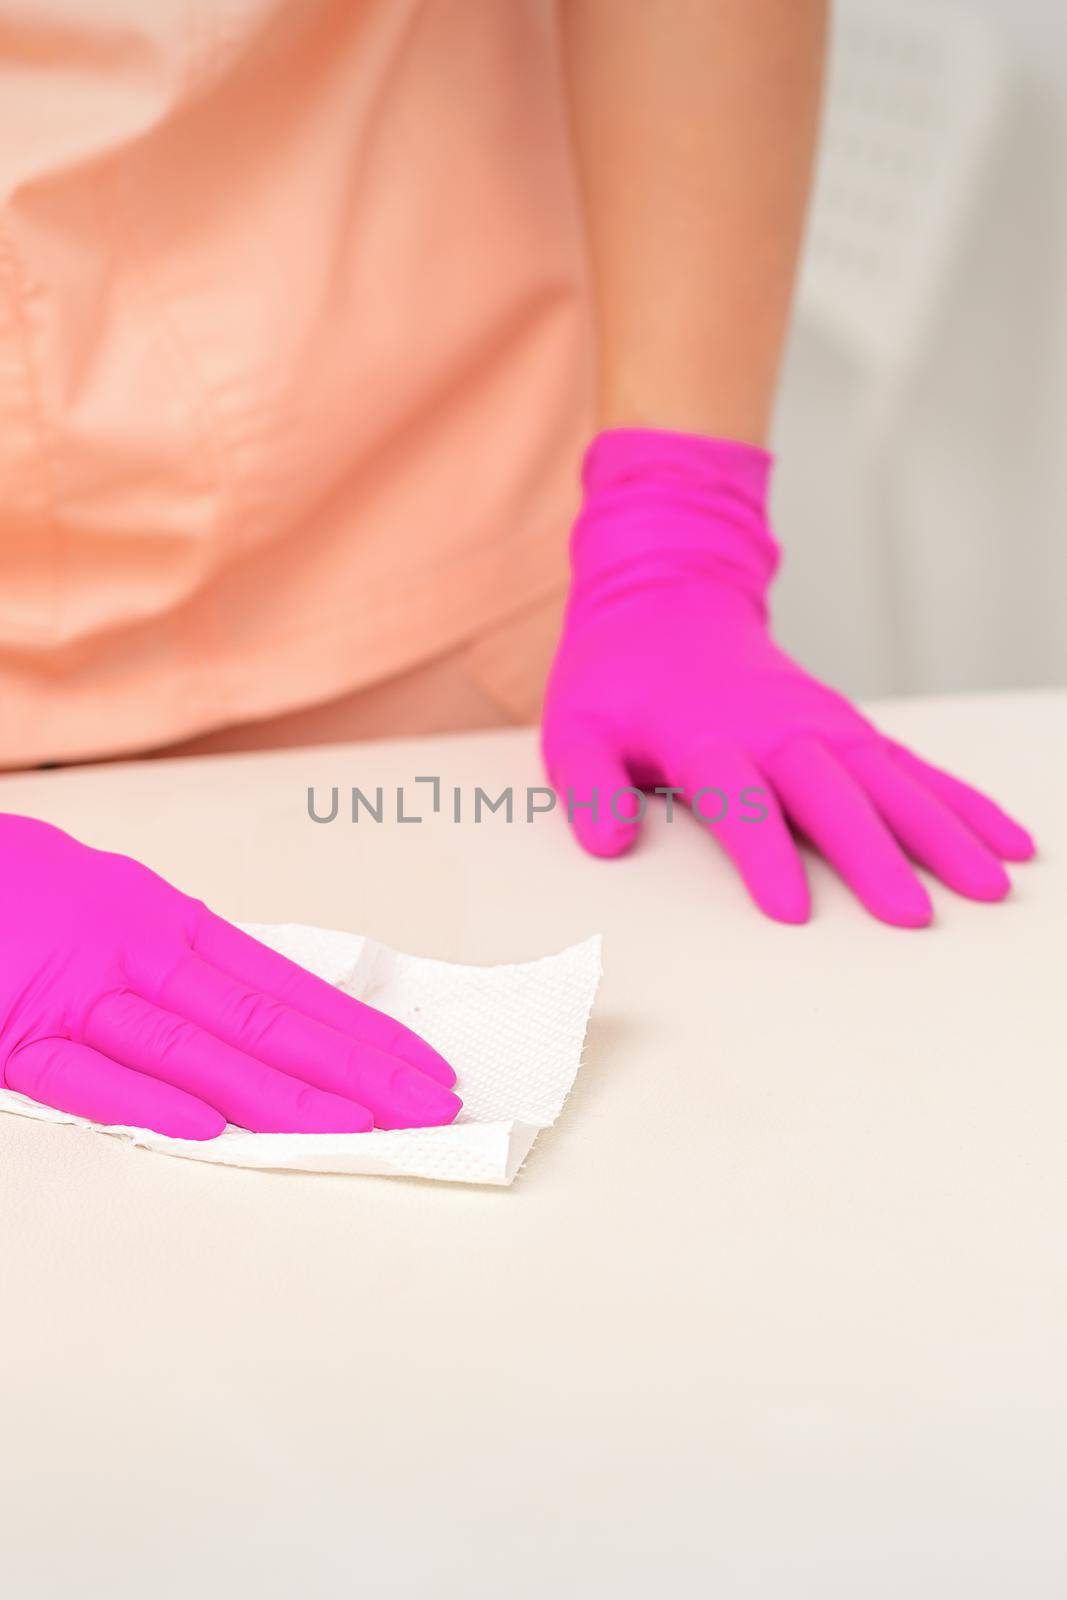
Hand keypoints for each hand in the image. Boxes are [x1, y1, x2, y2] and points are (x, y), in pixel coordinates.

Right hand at [0, 814, 460, 1136]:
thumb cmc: (25, 889)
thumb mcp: (120, 907)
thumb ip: (186, 960)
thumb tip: (270, 1008)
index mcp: (170, 926)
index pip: (288, 986)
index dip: (359, 1030)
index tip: (422, 1065)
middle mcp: (139, 955)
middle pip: (264, 1020)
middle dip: (354, 1068)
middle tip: (430, 1104)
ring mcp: (78, 995)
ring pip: (195, 1050)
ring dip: (281, 1091)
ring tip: (358, 1127)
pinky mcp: (12, 1034)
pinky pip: (82, 1078)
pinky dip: (142, 1101)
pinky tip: (208, 1130)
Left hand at [542, 429, 1034, 926]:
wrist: (666, 599)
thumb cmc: (616, 679)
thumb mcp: (573, 727)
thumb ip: (586, 786)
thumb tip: (607, 844)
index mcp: (705, 736)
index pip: (739, 800)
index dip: (764, 853)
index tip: (790, 911)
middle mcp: (776, 729)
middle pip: (831, 795)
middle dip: (873, 855)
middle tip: (911, 917)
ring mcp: (822, 725)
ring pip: (889, 781)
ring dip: (940, 832)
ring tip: (988, 886)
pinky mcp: (849, 727)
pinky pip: (913, 766)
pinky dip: (960, 802)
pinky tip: (1006, 840)